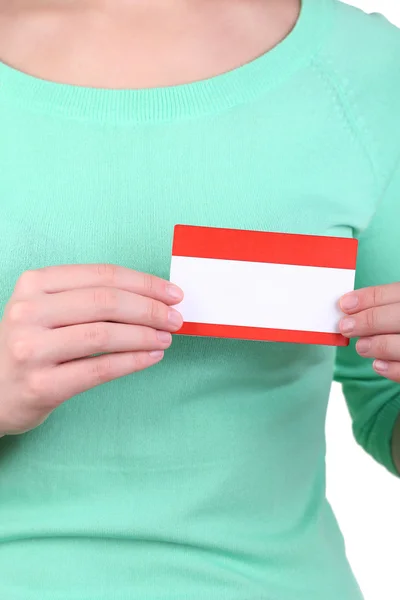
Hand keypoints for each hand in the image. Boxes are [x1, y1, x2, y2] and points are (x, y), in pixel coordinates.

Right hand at [0, 264, 182, 435]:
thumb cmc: (31, 343)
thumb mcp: (45, 308)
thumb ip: (87, 297)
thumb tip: (151, 297)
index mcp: (34, 283)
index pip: (102, 275)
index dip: (144, 283)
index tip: (172, 293)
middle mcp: (29, 311)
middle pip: (106, 302)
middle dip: (150, 309)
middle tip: (175, 318)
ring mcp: (32, 349)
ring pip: (104, 335)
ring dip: (145, 335)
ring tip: (166, 338)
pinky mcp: (41, 385)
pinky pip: (99, 370)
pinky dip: (133, 362)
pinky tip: (151, 357)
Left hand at [339, 283, 399, 381]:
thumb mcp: (398, 308)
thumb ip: (382, 306)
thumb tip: (348, 307)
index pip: (396, 292)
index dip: (369, 298)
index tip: (344, 305)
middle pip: (399, 316)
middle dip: (369, 321)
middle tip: (346, 327)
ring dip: (377, 345)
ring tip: (361, 347)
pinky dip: (390, 368)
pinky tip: (377, 364)